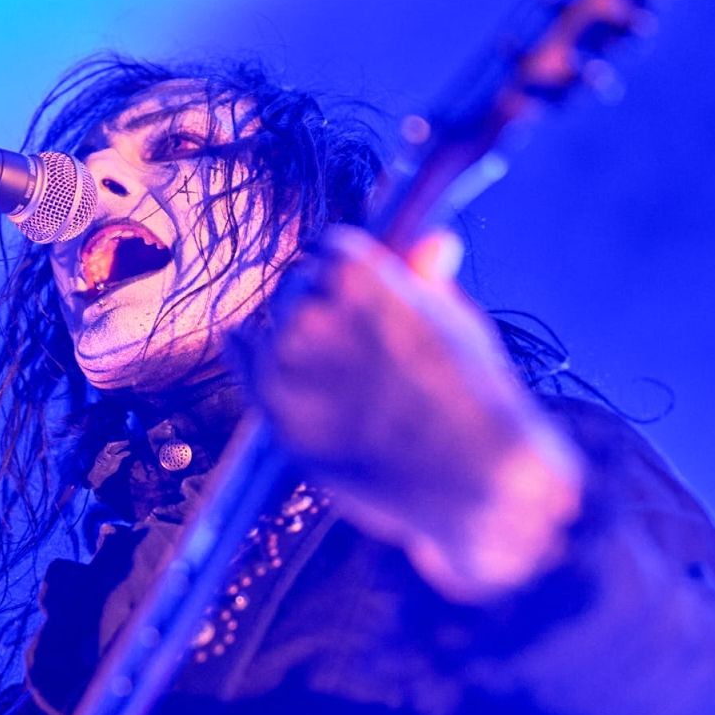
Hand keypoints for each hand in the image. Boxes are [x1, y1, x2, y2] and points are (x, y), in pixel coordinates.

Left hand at [244, 224, 584, 602]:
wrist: (470, 473)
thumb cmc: (472, 394)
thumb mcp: (456, 319)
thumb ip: (427, 277)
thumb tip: (432, 241)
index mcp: (355, 275)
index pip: (331, 250)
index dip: (346, 273)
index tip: (354, 290)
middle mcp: (311, 313)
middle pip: (295, 288)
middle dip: (318, 305)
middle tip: (348, 338)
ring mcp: (288, 367)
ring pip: (272, 328)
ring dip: (290, 337)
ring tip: (332, 367)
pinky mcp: (277, 414)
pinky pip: (244, 364)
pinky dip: (247, 353)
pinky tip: (242, 343)